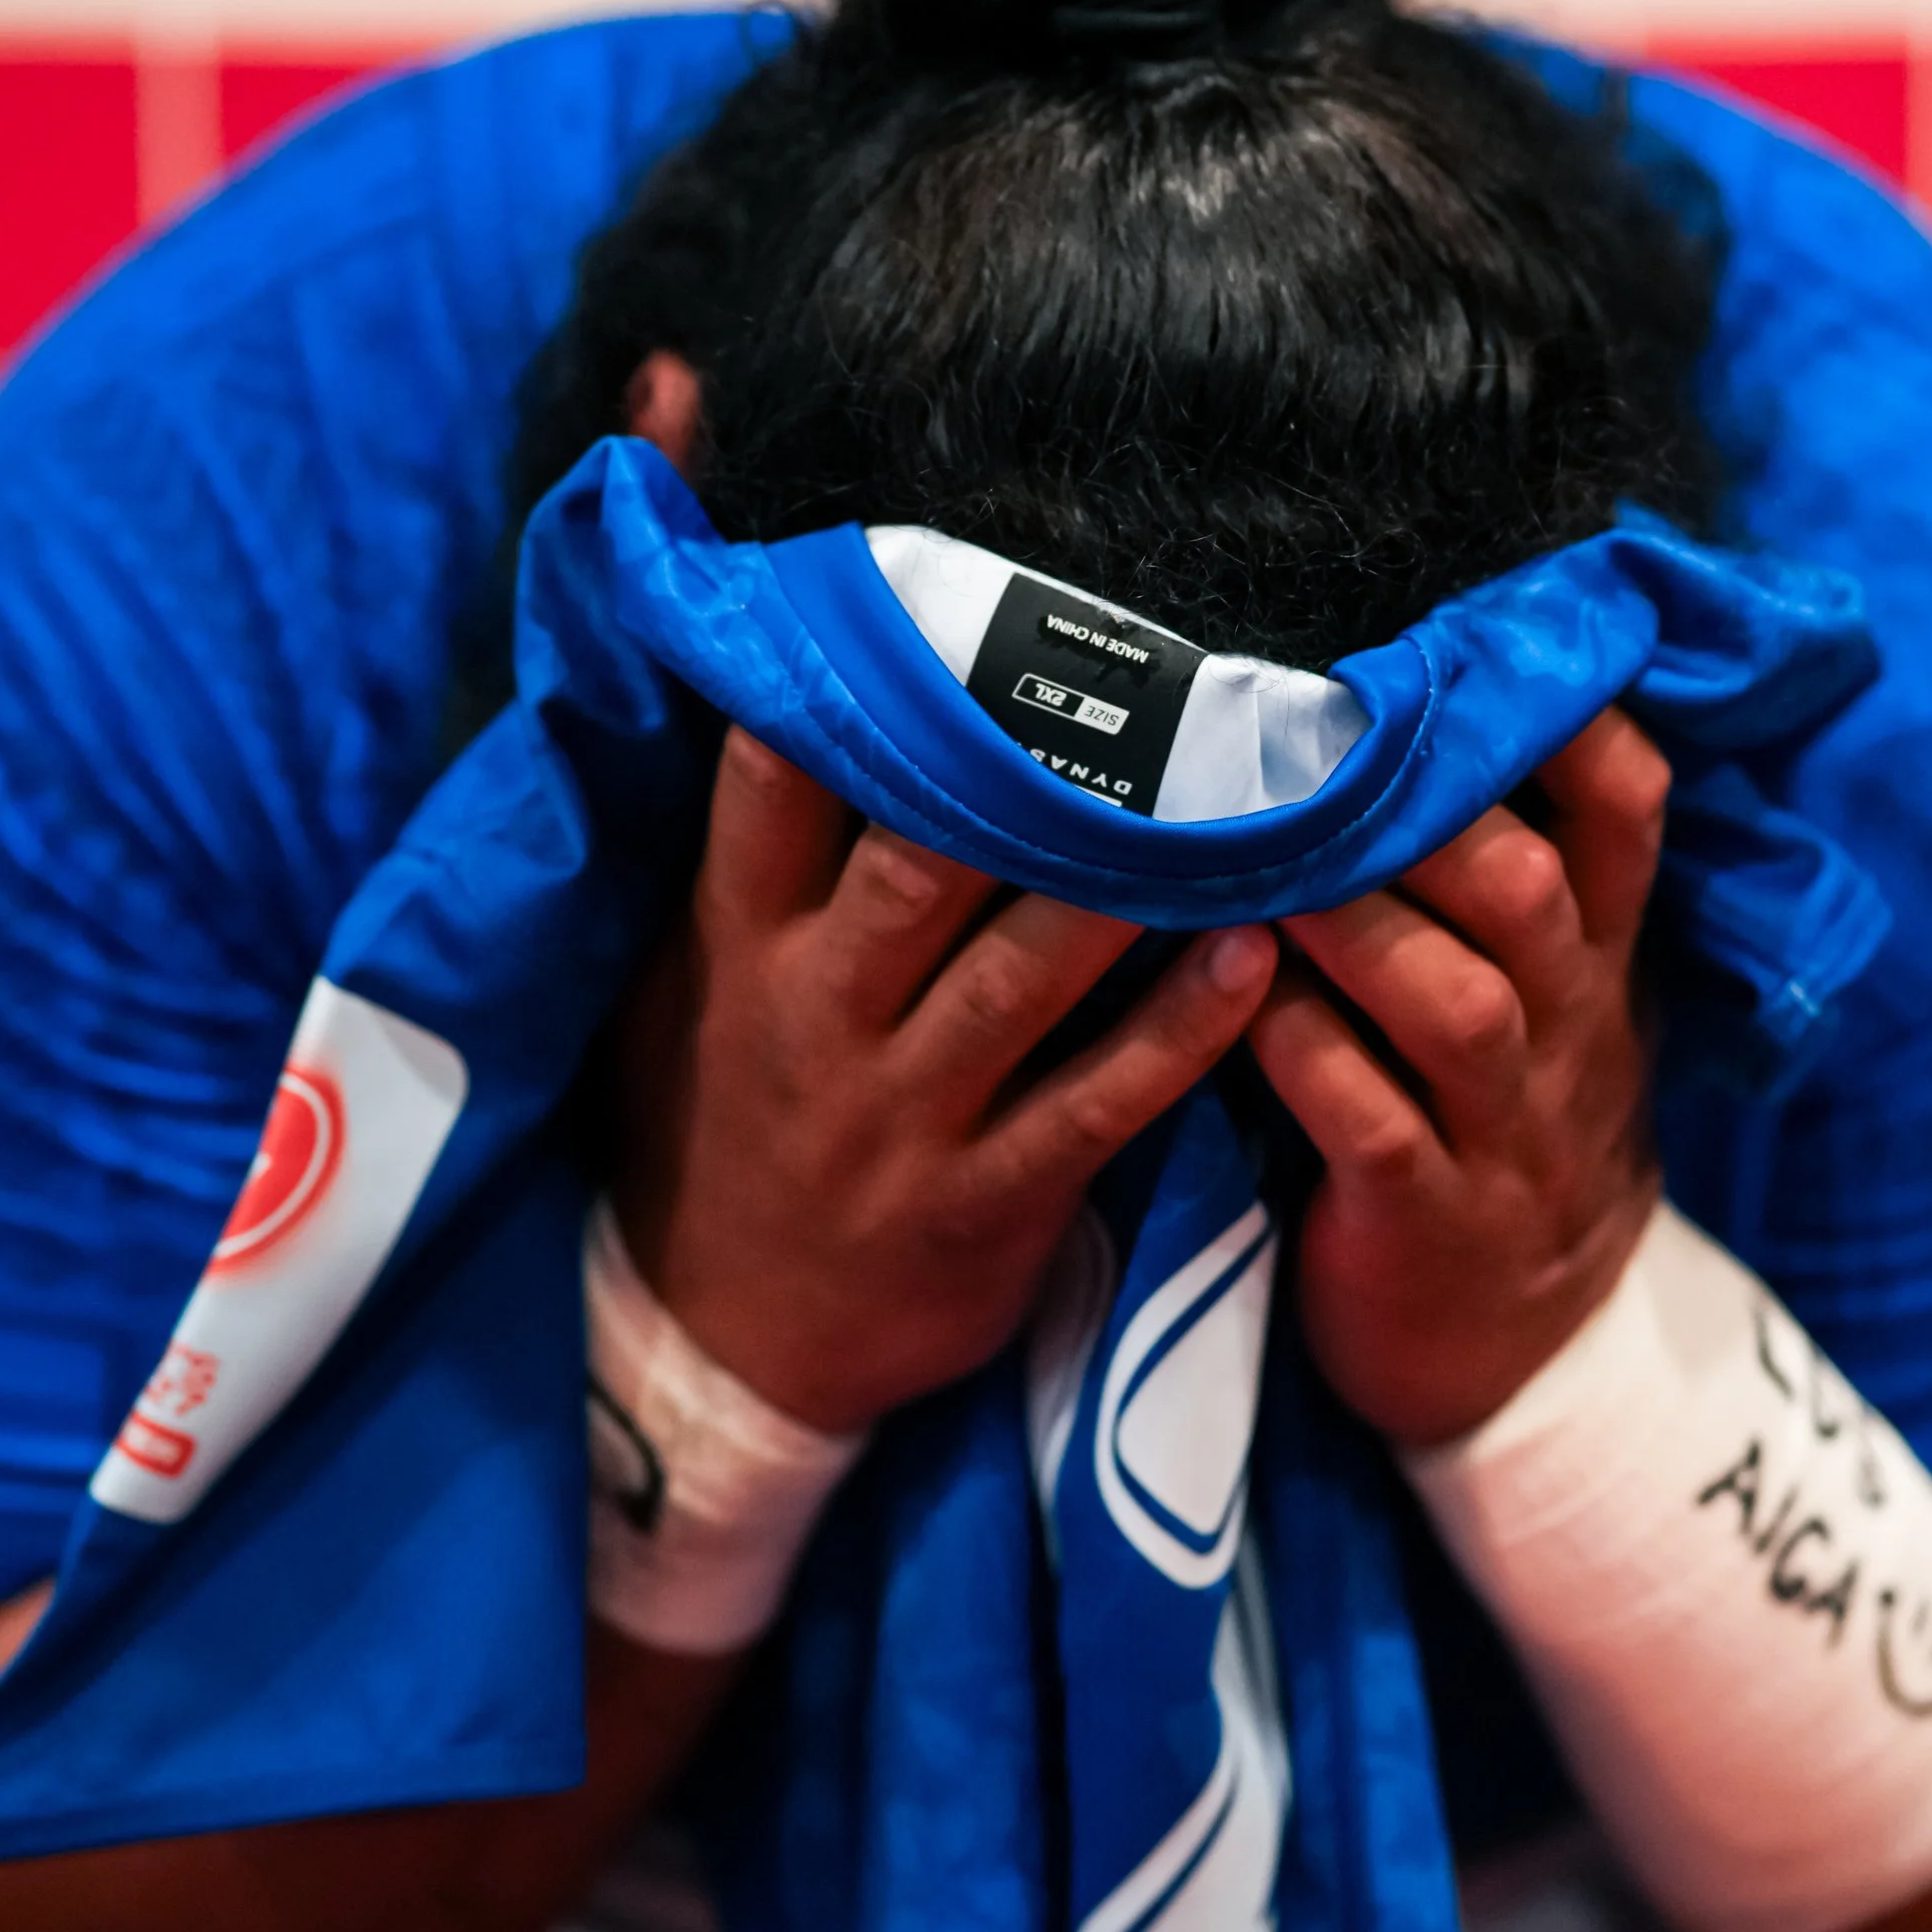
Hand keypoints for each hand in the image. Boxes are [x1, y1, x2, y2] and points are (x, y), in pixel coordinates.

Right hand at [613, 728, 1278, 1434]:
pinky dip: (1179, 1033)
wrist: (725, 1347)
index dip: (848, 689)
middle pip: (920, 866)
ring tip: (1224, 793)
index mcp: (740, 948)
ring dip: (1124, 884)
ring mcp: (907, 1116)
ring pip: (1022, 977)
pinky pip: (1099, 1104)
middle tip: (1134, 667)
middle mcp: (820, 1018)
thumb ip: (735, 852)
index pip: (774, 791)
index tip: (933, 585)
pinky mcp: (988, 1200)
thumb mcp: (679, 983)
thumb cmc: (716, 1124)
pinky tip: (1253, 955)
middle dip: (1021, 769)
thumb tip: (769, 679)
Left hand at [1248, 709, 1666, 1446]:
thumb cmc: (1499, 1133)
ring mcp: (1505, 1133)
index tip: (1469, 640)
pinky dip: (1304, 1052)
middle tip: (1308, 741)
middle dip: (1426, 810)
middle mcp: (1567, 1035)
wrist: (1524, 1356)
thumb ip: (1509, 885)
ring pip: (1455, 1003)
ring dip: (1353, 922)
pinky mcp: (1428, 1219)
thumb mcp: (1548, 1008)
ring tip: (1256, 863)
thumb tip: (1415, 712)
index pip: (1626, 812)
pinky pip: (1372, 1122)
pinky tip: (1240, 999)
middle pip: (1529, 890)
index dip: (1566, 722)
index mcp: (1596, 964)